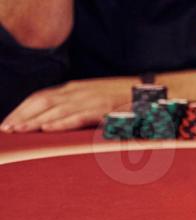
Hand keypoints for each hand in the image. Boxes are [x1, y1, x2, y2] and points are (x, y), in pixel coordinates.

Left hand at [1, 77, 133, 132]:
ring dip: (34, 121)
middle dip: (21, 116)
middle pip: (42, 102)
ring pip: (56, 110)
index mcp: (76, 87)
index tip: (6, 124)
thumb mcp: (95, 98)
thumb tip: (52, 121)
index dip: (21, 110)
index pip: (40, 97)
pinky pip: (79, 116)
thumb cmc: (125, 99)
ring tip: (18, 132)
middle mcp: (80, 90)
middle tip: (5, 131)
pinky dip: (61, 122)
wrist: (156, 92)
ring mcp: (92, 98)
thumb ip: (75, 106)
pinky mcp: (105, 108)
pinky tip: (47, 130)